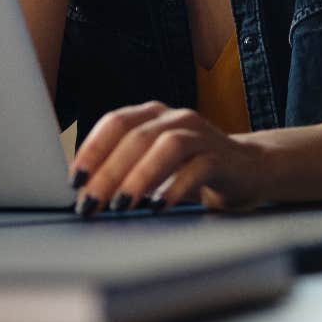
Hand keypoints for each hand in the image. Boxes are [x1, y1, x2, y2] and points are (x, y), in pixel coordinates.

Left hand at [68, 101, 268, 215]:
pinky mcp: (222, 157)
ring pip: (166, 145)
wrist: (247, 169)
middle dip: (108, 171)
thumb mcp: (153, 164)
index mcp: (152, 115)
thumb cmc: (190, 168)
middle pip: (136, 137)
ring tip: (121, 204)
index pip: (115, 122)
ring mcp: (200, 134)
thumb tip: (83, 194)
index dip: (92, 149)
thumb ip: (124, 169)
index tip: (74, 181)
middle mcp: (175, 118)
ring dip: (139, 175)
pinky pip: (197, 167)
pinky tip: (158, 206)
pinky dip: (175, 187)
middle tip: (90, 203)